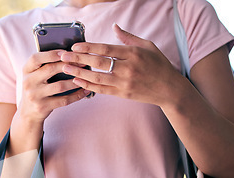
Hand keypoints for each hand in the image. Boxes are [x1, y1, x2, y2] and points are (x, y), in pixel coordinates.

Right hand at [18, 50, 90, 126]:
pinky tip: (85, 91)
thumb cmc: (36, 90)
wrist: (28, 114)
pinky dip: (76, 95)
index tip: (65, 52)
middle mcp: (28, 82)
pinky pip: (63, 100)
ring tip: (85, 77)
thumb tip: (68, 56)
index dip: (51, 54)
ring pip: (60, 86)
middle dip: (68, 65)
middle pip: (50, 69)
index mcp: (26, 71)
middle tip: (82, 63)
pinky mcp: (43, 107)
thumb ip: (44, 66)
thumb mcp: (34, 77)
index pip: (35, 58)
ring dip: (75, 81)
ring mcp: (35, 96)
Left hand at [60, 24, 183, 106]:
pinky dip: (89, 86)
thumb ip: (129, 37)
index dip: (88, 47)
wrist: (169, 89)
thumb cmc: (159, 65)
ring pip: (98, 78)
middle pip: (99, 63)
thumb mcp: (147, 46)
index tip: (75, 45)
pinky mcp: (123, 94)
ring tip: (66, 68)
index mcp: (133, 54)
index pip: (106, 49)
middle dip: (79, 59)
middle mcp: (128, 69)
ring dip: (80, 73)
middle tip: (64, 56)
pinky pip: (102, 90)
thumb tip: (114, 27)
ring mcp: (125, 83)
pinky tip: (78, 81)